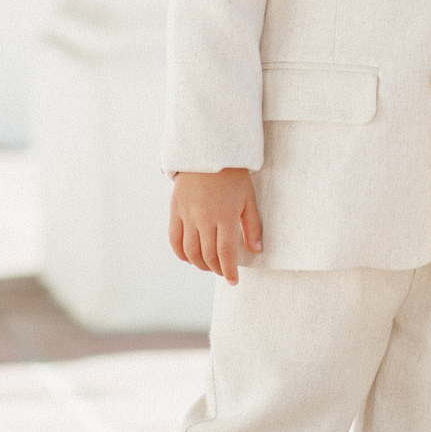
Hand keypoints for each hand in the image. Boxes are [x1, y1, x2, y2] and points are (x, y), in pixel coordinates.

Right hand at [169, 168, 262, 285]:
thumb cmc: (233, 175)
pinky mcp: (175, 210)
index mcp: (225, 215)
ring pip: (190, 251)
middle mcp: (204, 218)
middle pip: (208, 255)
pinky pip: (174, 239)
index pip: (225, 253)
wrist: (208, 151)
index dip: (229, 271)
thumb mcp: (249, 198)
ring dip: (200, 264)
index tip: (233, 281)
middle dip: (217, 269)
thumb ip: (252, 226)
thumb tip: (256, 251)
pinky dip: (181, 254)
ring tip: (209, 266)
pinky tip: (189, 258)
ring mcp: (187, 215)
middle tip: (224, 272)